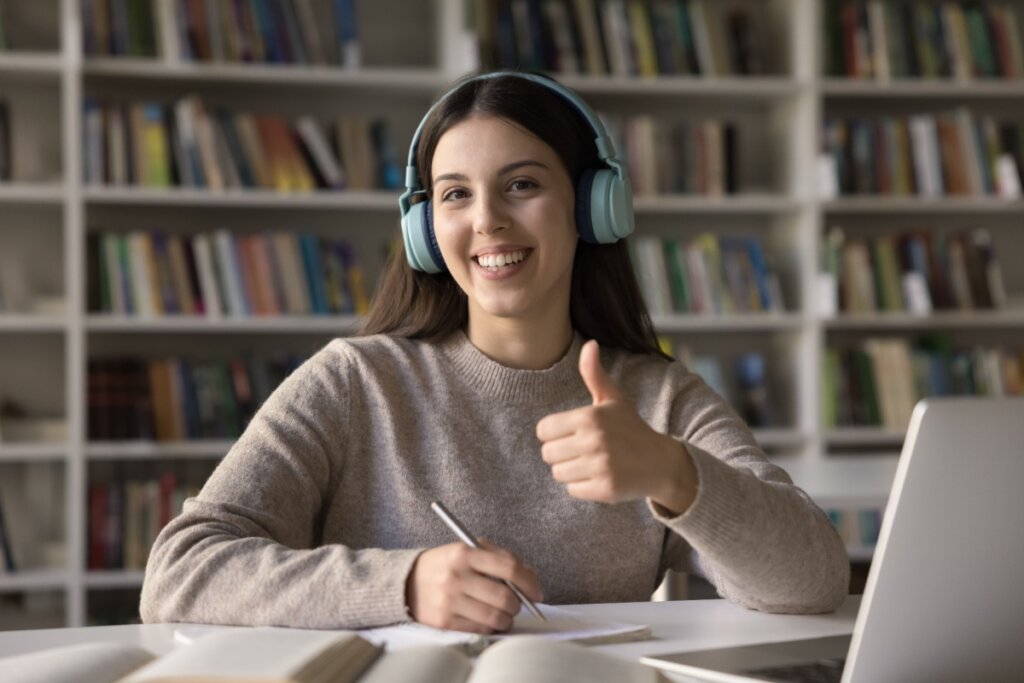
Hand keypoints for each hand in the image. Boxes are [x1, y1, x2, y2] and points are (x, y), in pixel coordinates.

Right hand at [405, 541, 543, 633]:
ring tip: (504, 613)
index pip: (509, 567)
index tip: (538, 592)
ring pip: (495, 617)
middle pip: (505, 597)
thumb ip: (500, 559)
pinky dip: (491, 626)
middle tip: (518, 604)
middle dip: (519, 604)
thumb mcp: (468, 550)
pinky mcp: (444, 621)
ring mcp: (449, 600)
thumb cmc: (446, 564)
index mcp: (465, 553)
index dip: (530, 582)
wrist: (407, 581)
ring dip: (507, 618)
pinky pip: (480, 628)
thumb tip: (531, 579)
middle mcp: (456, 576)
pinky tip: (488, 619)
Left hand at [536, 340, 696, 513]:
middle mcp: (593, 441)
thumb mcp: (613, 399)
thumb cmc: (630, 428)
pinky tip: (600, 476)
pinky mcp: (605, 489)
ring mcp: (600, 466)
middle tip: (584, 450)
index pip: (543, 430)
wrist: (660, 462)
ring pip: (558, 473)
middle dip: (562, 453)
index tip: (573, 433)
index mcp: (589, 417)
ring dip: (571, 471)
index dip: (555, 433)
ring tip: (593, 463)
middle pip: (547, 454)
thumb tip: (590, 344)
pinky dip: (583, 487)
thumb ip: (594, 374)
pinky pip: (572, 490)